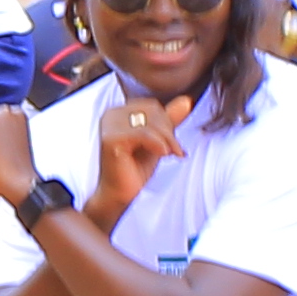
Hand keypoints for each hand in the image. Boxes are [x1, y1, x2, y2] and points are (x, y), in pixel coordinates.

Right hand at [92, 86, 181, 230]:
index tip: (174, 144)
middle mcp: (111, 114)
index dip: (168, 123)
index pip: (152, 106)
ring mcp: (109, 125)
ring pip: (150, 121)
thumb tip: (187, 100)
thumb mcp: (157, 141)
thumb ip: (169, 120)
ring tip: (172, 154)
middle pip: (152, 110)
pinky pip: (144, 133)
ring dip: (167, 139)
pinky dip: (158, 144)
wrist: (120, 195)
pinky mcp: (111, 139)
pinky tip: (163, 155)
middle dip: (169, 130)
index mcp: (119, 112)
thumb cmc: (135, 169)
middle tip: (175, 151)